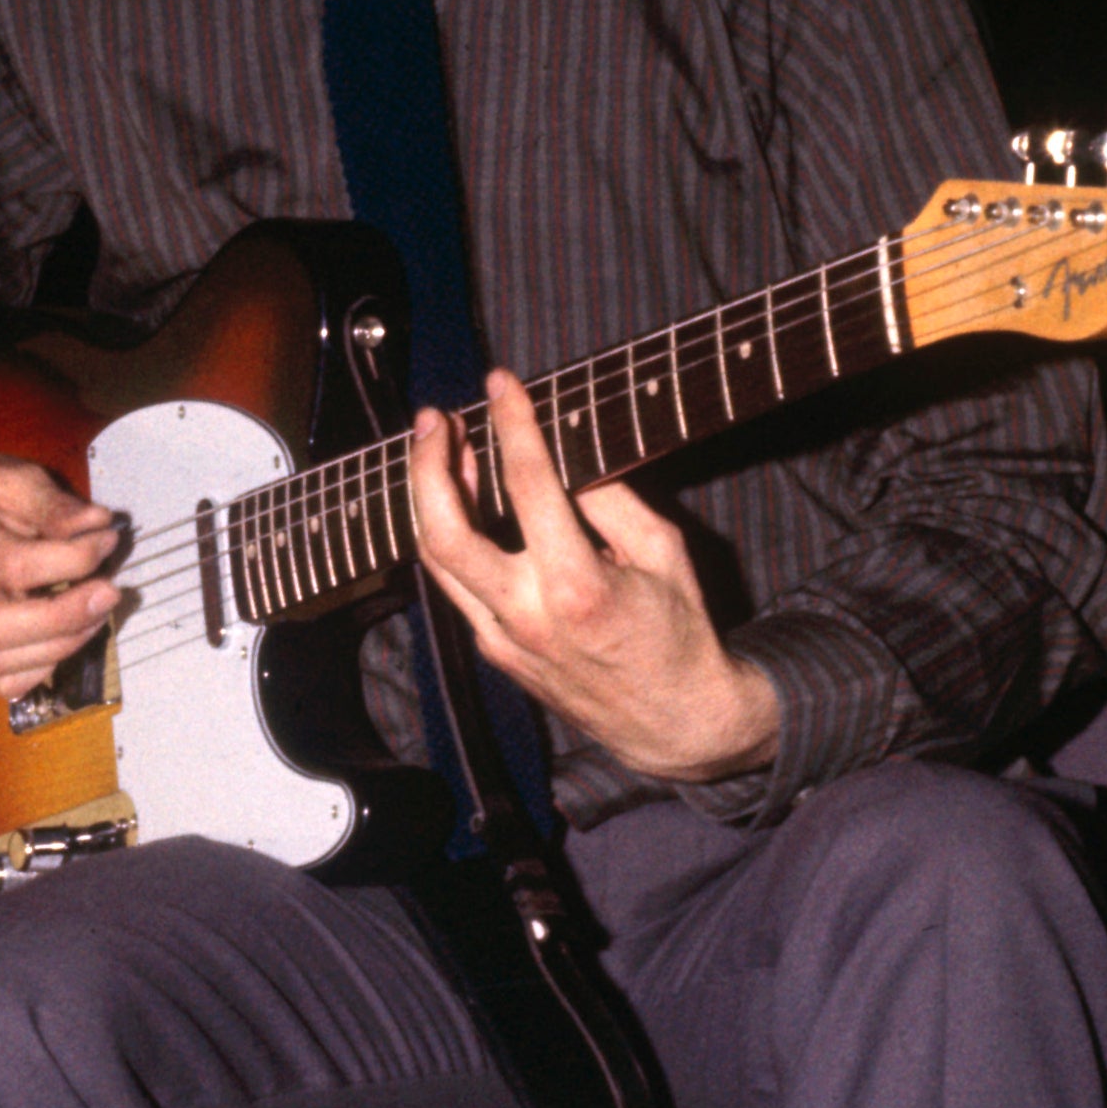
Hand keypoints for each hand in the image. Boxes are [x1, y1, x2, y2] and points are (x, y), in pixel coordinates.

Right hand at [0, 439, 122, 698]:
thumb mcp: (14, 478)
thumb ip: (55, 504)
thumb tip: (98, 525)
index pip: (14, 564)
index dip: (73, 558)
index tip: (106, 540)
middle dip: (65, 618)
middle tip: (108, 592)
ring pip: (1, 663)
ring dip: (63, 645)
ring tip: (96, 611)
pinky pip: (5, 682)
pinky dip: (44, 668)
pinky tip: (67, 635)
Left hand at [406, 372, 780, 784]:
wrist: (673, 723)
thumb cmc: (680, 634)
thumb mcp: (663, 553)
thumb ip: (611, 499)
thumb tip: (564, 452)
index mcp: (577, 588)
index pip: (529, 486)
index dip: (512, 424)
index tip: (501, 384)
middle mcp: (528, 617)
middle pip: (443, 533)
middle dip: (426, 466)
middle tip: (433, 420)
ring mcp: (503, 640)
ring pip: (436, 560)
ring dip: (431, 497)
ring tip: (446, 448)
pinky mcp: (495, 653)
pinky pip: (458, 585)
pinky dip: (454, 535)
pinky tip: (470, 501)